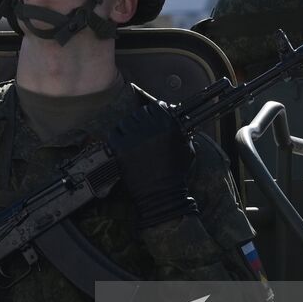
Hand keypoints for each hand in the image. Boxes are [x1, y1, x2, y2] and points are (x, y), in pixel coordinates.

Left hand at [106, 104, 196, 227]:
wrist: (161, 194)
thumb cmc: (176, 173)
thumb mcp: (187, 148)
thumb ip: (180, 130)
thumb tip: (173, 116)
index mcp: (167, 125)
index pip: (156, 106)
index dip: (155, 111)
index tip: (154, 115)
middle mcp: (149, 128)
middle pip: (140, 112)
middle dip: (142, 119)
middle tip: (144, 128)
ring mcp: (133, 138)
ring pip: (126, 121)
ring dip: (130, 126)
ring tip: (134, 136)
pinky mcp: (120, 148)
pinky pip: (115, 133)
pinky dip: (118, 136)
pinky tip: (124, 142)